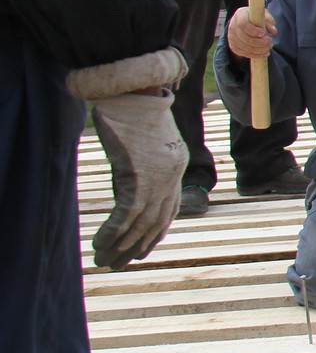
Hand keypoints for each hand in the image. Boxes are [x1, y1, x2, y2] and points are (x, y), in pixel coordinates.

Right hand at [89, 90, 186, 268]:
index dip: (157, 231)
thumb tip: (132, 172)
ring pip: (141, 224)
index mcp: (177, 164)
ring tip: (104, 261)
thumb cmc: (136, 106)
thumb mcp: (148, 136)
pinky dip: (113, 233)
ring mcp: (157, 177)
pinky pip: (126, 215)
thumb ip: (146, 157)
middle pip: (156, 222)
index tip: (145, 247)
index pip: (171, 207)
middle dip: (138, 246)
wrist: (136, 88)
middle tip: (120, 264)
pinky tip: (100, 245)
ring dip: (121, 246)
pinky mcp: (139, 176)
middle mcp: (172, 175)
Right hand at [225, 5, 275, 58]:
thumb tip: (273, 31)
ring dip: (259, 49)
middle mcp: (233, 26)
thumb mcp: (262, 14)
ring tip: (269, 46)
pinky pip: (244, 53)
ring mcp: (231, 37)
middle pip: (244, 38)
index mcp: (239, 15)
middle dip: (259, 42)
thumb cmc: (255, 17)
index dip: (253, 30)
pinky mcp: (234, 46)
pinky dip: (256, 55)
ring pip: (245, 47)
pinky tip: (265, 53)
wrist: (244, 22)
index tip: (263, 33)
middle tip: (270, 41)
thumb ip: (268, 19)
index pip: (243, 24)